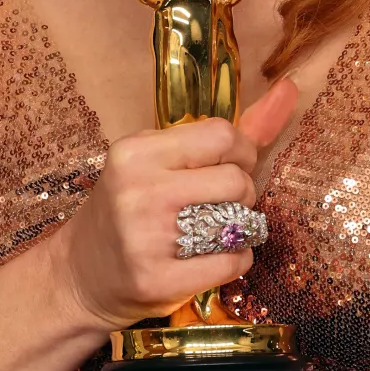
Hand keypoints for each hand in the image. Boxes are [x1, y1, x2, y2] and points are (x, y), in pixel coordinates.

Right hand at [48, 77, 297, 332]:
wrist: (79, 274)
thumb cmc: (128, 208)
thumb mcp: (157, 161)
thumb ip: (222, 134)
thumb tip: (290, 90)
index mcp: (137, 151)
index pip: (222, 136)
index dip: (240, 153)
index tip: (229, 167)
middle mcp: (139, 190)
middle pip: (236, 180)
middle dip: (242, 194)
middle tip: (221, 204)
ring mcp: (147, 238)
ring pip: (239, 222)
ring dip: (241, 228)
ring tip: (217, 231)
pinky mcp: (157, 280)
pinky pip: (231, 263)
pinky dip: (236, 260)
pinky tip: (214, 258)